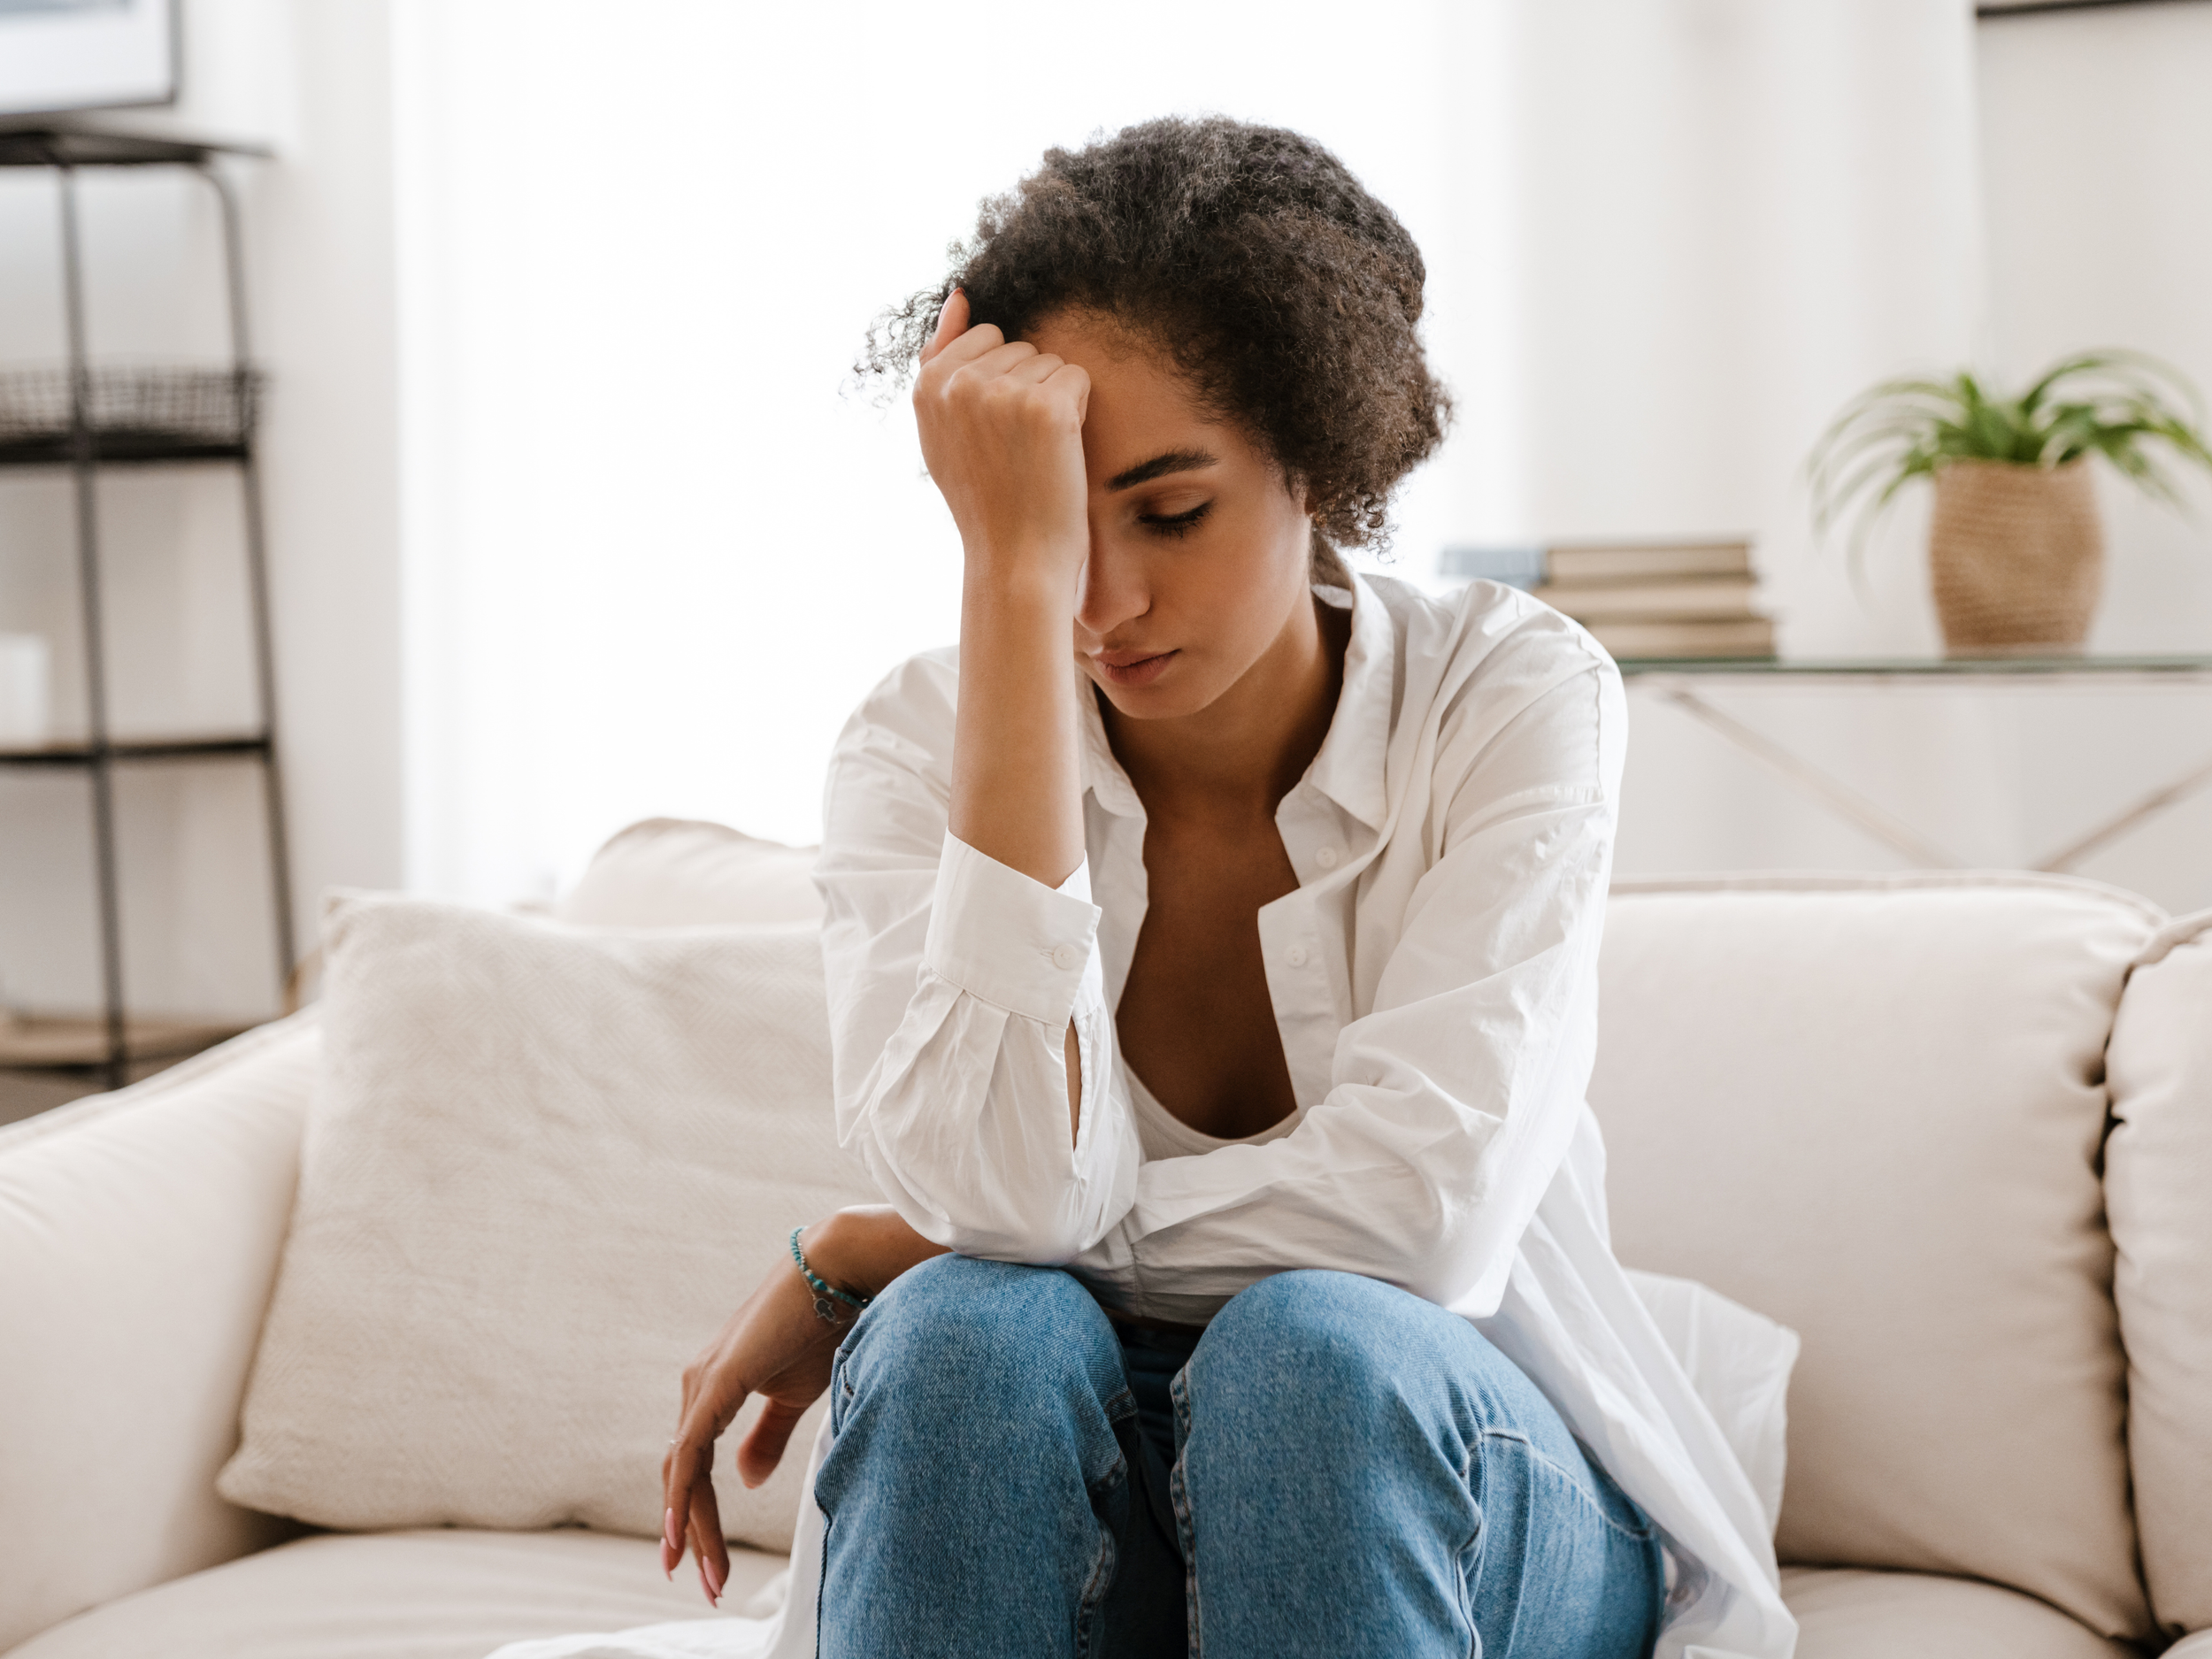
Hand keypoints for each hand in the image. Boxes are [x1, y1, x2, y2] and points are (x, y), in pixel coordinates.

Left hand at [659, 1208, 945, 1605]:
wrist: (838, 1273)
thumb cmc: (821, 1325)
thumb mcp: (794, 1395)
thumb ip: (766, 1436)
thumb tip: (742, 1481)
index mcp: (714, 1390)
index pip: (696, 1467)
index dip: (699, 1517)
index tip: (710, 1567)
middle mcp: (698, 1386)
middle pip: (683, 1477)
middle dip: (694, 1534)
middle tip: (707, 1584)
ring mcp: (702, 1383)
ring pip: (683, 1472)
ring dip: (693, 1526)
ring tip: (705, 1573)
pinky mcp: (716, 1382)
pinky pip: (689, 1452)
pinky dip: (682, 1494)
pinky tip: (679, 1530)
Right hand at [913, 288, 1091, 586]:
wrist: (1014, 558)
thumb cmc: (985, 497)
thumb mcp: (942, 428)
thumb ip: (942, 359)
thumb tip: (960, 294)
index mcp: (927, 385)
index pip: (985, 340)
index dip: (999, 385)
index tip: (990, 435)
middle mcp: (959, 382)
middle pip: (1020, 348)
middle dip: (1026, 391)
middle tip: (1014, 451)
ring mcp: (1002, 392)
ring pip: (1049, 362)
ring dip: (1053, 403)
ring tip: (1034, 454)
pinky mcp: (1047, 407)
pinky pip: (1077, 377)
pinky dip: (1078, 412)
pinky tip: (1058, 450)